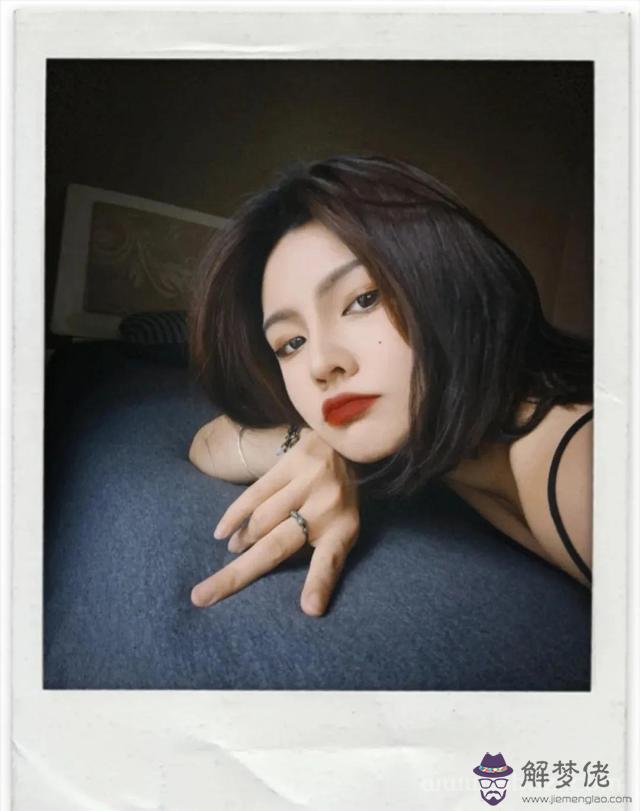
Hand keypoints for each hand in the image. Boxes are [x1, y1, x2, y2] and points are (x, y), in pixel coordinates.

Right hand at [190, 429, 359, 616]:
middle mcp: (327, 506)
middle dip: (237, 575)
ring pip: (261, 520)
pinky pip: (254, 494)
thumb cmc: (338, 501)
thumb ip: (318, 555)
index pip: (331, 562)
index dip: (318, 585)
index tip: (310, 610)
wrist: (344, 446)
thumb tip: (289, 592)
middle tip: (202, 596)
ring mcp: (307, 483)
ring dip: (242, 541)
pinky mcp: (290, 464)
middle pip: (276, 546)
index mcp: (343, 530)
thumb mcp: (341, 529)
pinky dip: (234, 516)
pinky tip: (222, 532)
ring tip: (235, 550)